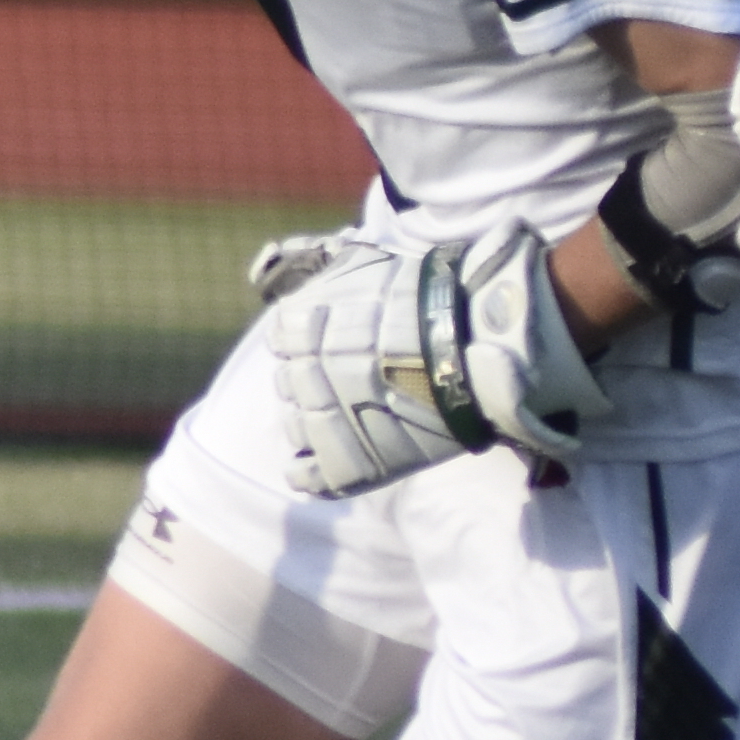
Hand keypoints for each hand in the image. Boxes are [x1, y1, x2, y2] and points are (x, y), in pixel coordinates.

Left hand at [247, 218, 603, 495]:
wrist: (472, 348)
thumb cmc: (422, 300)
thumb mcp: (362, 263)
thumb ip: (312, 263)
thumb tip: (267, 270)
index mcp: (296, 328)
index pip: (284, 339)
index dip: (315, 339)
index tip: (350, 337)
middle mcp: (297, 376)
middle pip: (291, 382)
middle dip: (319, 378)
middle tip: (365, 374)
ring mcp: (319, 423)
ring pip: (297, 426)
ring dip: (322, 419)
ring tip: (366, 410)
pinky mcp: (343, 465)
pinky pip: (305, 476)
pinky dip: (315, 468)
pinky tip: (340, 455)